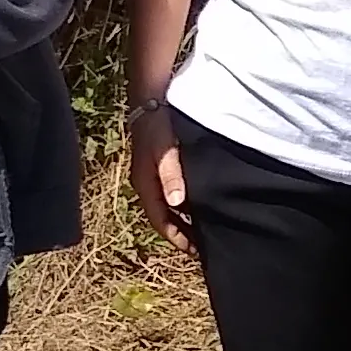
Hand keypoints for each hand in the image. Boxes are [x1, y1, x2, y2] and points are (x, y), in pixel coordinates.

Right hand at [128, 104, 190, 251]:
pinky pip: (172, 193)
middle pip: (163, 217)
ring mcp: (152, 176)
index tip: (195, 250)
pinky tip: (200, 203)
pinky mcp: (160, 166)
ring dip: (184, 219)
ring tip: (205, 229)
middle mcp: (146, 184)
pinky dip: (185, 203)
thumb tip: (178, 203)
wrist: (150, 99)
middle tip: (203, 246)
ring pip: (168, 206)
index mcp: (145, 185)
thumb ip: (171, 174)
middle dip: (181, 232)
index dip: (176, 237)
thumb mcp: (164, 149)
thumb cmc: (157, 124)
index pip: (159, 220)